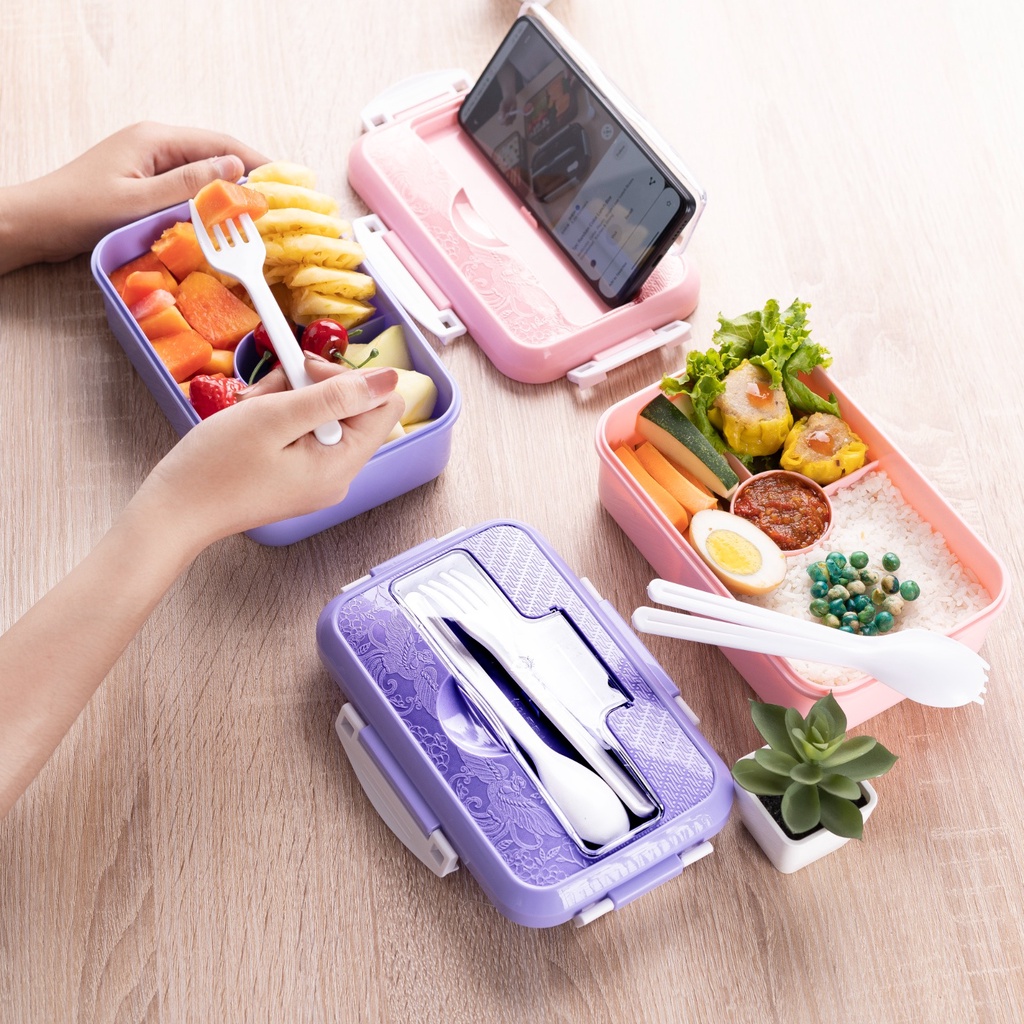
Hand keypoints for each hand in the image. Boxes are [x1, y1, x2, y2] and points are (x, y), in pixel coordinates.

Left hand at [0, 122, 269, 273]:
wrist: (38, 222)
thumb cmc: (83, 211)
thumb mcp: (141, 199)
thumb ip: (189, 184)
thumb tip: (234, 167)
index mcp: (157, 139)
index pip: (220, 143)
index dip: (257, 161)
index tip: (286, 182)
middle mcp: (155, 144)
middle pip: (215, 155)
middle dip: (248, 176)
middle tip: (279, 202)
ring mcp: (149, 162)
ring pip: (202, 173)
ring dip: (229, 191)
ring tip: (258, 214)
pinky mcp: (144, 182)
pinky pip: (187, 187)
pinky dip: (208, 201)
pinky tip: (222, 220)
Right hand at [125, 355, 403, 552]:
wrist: (174, 513)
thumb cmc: (214, 469)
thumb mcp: (274, 418)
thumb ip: (333, 396)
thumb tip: (387, 379)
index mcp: (341, 464)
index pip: (385, 404)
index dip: (351, 378)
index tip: (306, 372)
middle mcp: (338, 475)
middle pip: (351, 408)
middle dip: (310, 387)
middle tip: (268, 390)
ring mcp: (318, 478)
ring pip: (322, 416)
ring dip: (287, 400)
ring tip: (252, 408)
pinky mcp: (298, 477)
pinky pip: (303, 433)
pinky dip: (279, 418)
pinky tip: (250, 422)